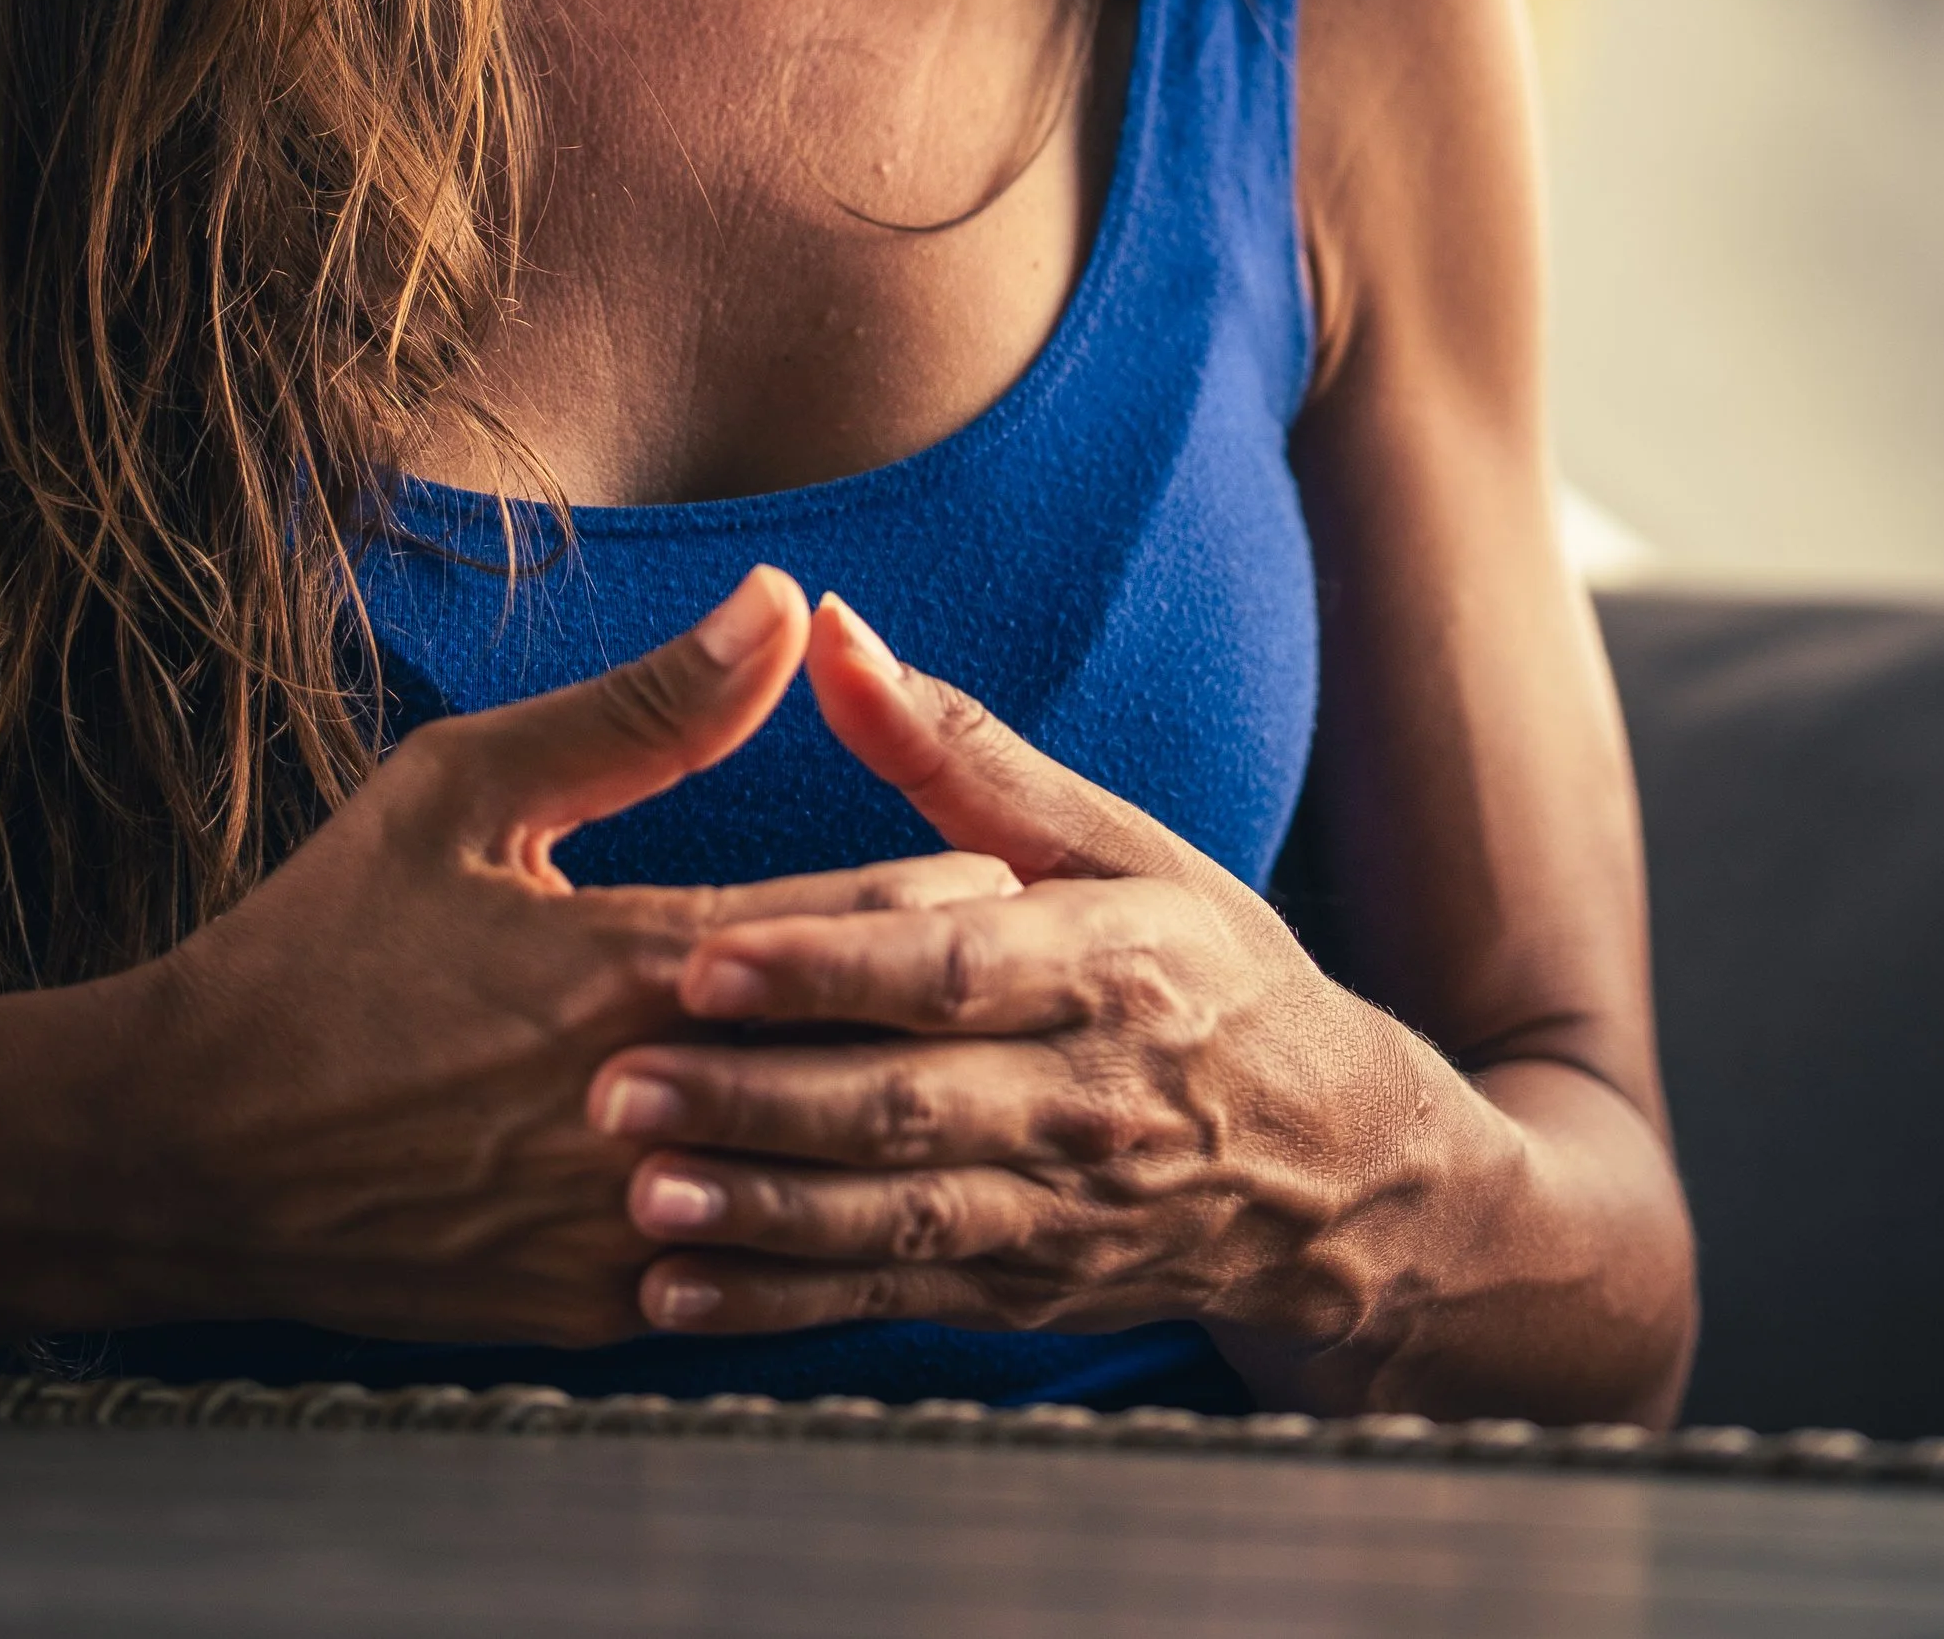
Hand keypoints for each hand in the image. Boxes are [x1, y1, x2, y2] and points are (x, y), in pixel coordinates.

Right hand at [121, 567, 1015, 1348]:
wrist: (186, 1151)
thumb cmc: (323, 947)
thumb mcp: (465, 786)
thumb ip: (646, 706)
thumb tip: (784, 602)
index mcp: (629, 966)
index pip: (862, 929)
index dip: (957, 897)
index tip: (1023, 868)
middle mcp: (645, 1103)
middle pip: (870, 1063)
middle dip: (956, 1017)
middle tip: (1041, 978)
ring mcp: (622, 1226)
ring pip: (825, 1185)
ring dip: (897, 1129)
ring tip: (979, 1077)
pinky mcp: (593, 1312)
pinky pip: (750, 1278)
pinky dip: (809, 1228)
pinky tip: (859, 1186)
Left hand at [587, 594, 1472, 1386]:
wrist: (1328, 1167)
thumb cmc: (1203, 968)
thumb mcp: (1118, 843)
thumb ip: (962, 751)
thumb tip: (833, 634)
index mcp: (1114, 964)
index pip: (956, 968)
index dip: (828, 968)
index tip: (701, 958)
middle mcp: (1090, 1096)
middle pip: (908, 1103)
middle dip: (757, 1099)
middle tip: (614, 1087)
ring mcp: (1061, 1210)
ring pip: (894, 1217)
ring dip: (759, 1214)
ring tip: (638, 1195)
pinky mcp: (1027, 1293)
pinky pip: (892, 1301)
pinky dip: (783, 1309)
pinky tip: (677, 1295)